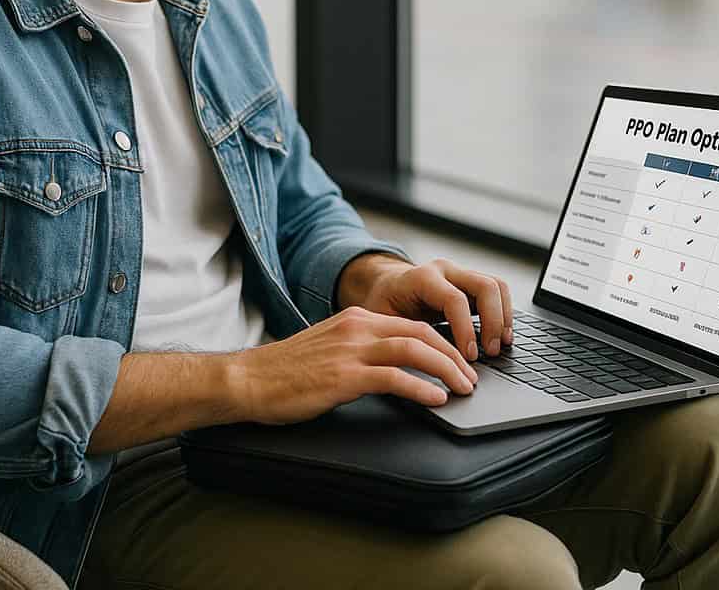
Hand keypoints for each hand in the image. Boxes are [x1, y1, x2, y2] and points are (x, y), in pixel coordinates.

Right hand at [232, 306, 479, 425]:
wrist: (248, 379)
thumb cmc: (284, 371)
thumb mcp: (328, 348)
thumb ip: (358, 350)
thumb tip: (390, 365)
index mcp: (355, 319)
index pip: (411, 323)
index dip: (441, 342)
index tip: (458, 360)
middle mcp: (357, 327)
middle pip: (420, 332)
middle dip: (452, 354)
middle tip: (470, 377)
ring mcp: (351, 349)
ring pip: (413, 349)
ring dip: (446, 369)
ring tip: (462, 388)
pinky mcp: (344, 376)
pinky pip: (394, 377)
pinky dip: (421, 387)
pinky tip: (435, 399)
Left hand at [358, 256, 513, 362]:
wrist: (383, 285)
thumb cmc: (382, 304)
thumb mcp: (382, 320)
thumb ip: (400, 336)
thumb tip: (419, 364)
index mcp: (422, 278)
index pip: (455, 299)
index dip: (466, 330)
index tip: (470, 356)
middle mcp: (445, 271)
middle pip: (485, 286)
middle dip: (493, 321)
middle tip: (491, 352)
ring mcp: (460, 273)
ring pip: (496, 285)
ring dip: (504, 316)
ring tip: (501, 344)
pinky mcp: (469, 282)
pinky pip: (496, 291)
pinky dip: (504, 312)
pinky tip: (501, 335)